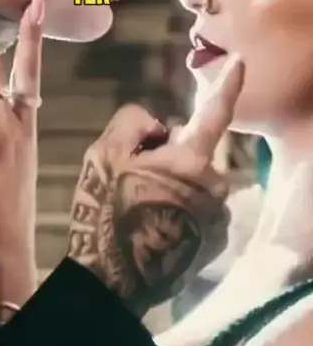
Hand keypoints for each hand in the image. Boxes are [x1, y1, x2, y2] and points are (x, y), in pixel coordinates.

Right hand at [68, 55, 243, 317]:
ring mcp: (217, 219)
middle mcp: (214, 187)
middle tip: (132, 176)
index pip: (215, 112)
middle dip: (169, 154)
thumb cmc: (106, 212)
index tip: (241, 62)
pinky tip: (150, 228)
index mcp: (192, 159)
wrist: (111, 282)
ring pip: (193, 183)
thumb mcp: (104, 151)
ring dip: (172, 185)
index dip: (228, 84)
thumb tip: (157, 126)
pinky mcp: (213, 244)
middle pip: (193, 152)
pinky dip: (178, 211)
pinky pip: (197, 211)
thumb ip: (135, 121)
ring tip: (136, 208)